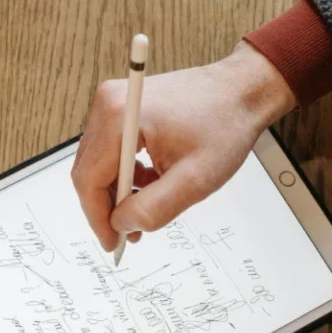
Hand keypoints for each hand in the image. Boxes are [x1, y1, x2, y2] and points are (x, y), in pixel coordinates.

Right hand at [72, 42, 295, 251]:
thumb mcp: (195, 180)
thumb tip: (121, 225)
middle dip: (107, 207)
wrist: (242, 91)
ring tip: (144, 210)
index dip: (97, 217)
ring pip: (98, 163)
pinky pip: (110, 151)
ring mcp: (114, 103)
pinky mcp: (122, 108)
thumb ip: (153, 209)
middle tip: (128, 233)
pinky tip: (149, 184)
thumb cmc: (225, 125)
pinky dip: (124, 174)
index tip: (111, 242)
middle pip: (89, 171)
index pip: (89, 179)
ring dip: (117, 192)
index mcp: (120, 117)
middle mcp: (108, 104)